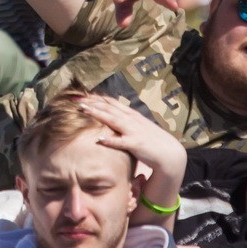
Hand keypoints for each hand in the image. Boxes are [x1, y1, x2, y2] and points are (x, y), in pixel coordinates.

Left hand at [90, 96, 185, 216]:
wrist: (170, 153)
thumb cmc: (153, 142)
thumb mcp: (139, 127)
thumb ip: (127, 122)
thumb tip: (114, 119)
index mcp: (132, 115)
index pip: (112, 103)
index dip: (97, 98)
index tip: (83, 94)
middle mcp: (132, 120)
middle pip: (109, 108)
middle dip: (92, 102)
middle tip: (76, 98)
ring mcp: (134, 131)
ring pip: (113, 120)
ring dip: (97, 114)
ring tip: (83, 110)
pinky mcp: (136, 144)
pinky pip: (121, 142)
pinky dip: (110, 140)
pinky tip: (99, 139)